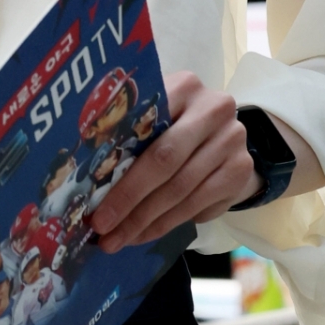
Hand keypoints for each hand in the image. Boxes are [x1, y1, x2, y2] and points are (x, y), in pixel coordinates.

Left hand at [92, 73, 258, 252]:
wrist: (225, 134)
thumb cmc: (175, 125)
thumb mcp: (156, 116)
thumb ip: (130, 132)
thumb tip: (83, 177)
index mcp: (184, 86)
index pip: (146, 128)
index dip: (117, 166)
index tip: (89, 197)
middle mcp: (214, 109)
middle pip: (164, 162)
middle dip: (129, 201)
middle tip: (102, 227)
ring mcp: (232, 141)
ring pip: (181, 190)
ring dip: (145, 221)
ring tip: (118, 239)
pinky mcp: (240, 170)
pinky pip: (198, 205)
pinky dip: (168, 223)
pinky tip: (145, 234)